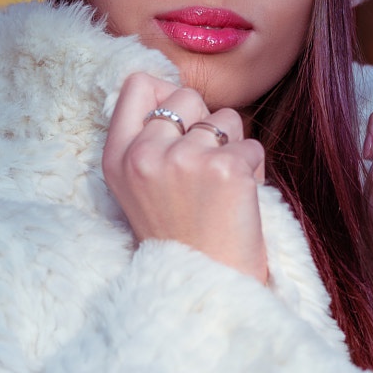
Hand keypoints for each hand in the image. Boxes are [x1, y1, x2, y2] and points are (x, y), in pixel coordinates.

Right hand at [104, 71, 269, 284]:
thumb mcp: (140, 187)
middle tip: (202, 171)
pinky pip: (253, 145)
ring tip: (220, 189)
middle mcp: (146, 155)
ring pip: (227, 117)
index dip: (166, 96)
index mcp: (118, 158)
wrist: (208, 287)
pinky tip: (239, 201)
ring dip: (233, 147)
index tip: (179, 125)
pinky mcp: (226, 169)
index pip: (138, 85)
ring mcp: (185, 159)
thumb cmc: (182, 236)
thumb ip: (148, 139)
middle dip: (204, 123)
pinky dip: (253, 170)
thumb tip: (174, 90)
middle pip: (187, 96)